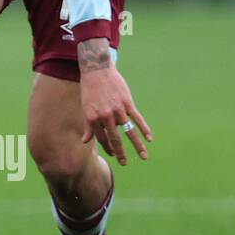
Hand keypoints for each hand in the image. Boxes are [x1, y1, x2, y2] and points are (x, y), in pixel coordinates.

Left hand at [78, 39, 152, 164]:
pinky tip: (150, 138)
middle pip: (115, 139)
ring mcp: (118, 110)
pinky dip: (144, 129)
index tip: (113, 155)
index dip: (108, 148)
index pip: (102, 138)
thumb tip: (85, 141)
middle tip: (124, 163)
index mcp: (93, 118)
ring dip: (137, 145)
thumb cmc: (89, 90)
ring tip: (143, 157)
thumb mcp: (85, 108)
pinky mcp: (127, 103)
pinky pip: (137, 119)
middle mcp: (105, 116)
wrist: (96, 70)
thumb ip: (88, 125)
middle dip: (120, 153)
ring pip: (128, 131)